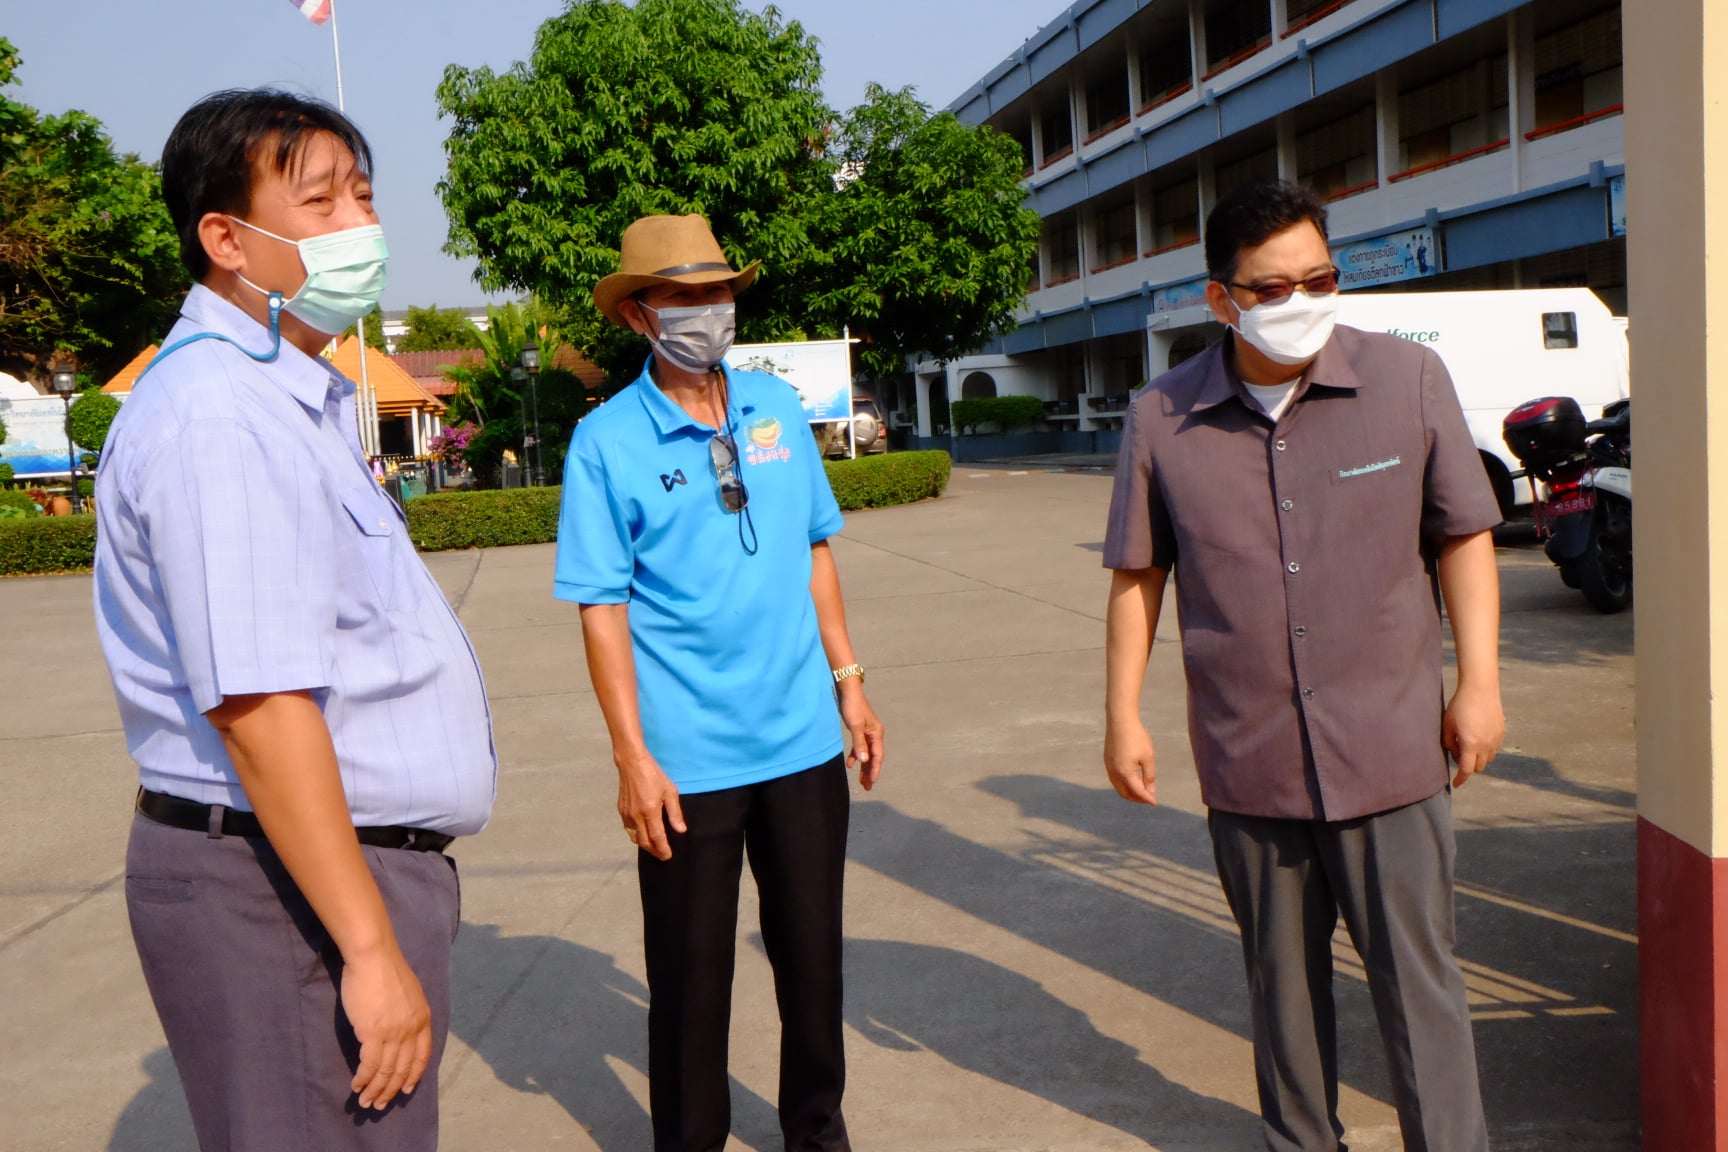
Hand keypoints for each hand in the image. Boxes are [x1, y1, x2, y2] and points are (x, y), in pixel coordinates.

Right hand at [341, 946, 432, 1109]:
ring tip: (366, 1102)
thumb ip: (408, 1013)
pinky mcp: (373, 1033)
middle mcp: (412, 1029)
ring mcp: (394, 1033)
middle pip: (403, 1068)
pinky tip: (357, 1086)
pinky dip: (363, 1079)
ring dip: (375, 1090)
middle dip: (391, 1090)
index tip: (406, 1090)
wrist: (373, 956)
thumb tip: (399, 1030)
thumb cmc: (386, 970)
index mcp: (423, 1018)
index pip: (422, 1056)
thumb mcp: (408, 993)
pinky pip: (369, 1065)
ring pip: (386, 1072)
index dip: (413, 1076)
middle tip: (380, 1105)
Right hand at [617, 751, 685, 860]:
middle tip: (662, 855)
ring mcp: (627, 814)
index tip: (668, 856)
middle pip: (644, 842)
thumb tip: (681, 830)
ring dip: (645, 845)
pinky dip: (636, 835)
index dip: (663, 849)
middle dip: (654, 851)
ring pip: (635, 837)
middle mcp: (636, 816)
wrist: (632, 763)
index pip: (657, 837)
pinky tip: (643, 833)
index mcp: (650, 811)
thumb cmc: (653, 775)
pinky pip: (629, 829)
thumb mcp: (670, 791)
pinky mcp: (621, 811)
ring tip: (654, 847)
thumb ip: (675, 813)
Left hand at [840, 681, 884, 790]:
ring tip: (862, 781)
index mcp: (876, 733)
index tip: (872, 782)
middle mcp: (874, 734)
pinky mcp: (859, 730)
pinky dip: (856, 756)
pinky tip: (851, 764)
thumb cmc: (853, 706)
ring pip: (867, 754)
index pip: (877, 756)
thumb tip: (863, 761)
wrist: (848, 691)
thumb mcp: (855, 726)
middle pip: (874, 757)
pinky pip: (859, 747)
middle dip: (871, 772)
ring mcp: (867, 732)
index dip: (875, 770)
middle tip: (867, 787)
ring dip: (864, 767)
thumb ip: (859, 744)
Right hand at [1105, 718, 1157, 804]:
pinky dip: (1123, 784)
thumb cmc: (1136, 737)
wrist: (1120, 721)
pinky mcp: (1107, 761)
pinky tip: (1131, 780)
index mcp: (1125, 773)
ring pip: (1118, 787)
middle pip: (1124, 793)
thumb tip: (1150, 790)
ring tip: (1141, 791)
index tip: (1155, 802)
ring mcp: (1109, 767)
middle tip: (1148, 799)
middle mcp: (1114, 772)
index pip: (1137, 791)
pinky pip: (1114, 779)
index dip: (1147, 798)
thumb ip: (1149, 775)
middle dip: (1137, 798)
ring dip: (1129, 792)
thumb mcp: (1148, 757)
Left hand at [1443, 681, 1504, 787]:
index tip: (1455, 784)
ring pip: (1488, 759)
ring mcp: (1496, 739)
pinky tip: (1478, 738)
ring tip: (1468, 744)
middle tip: (1458, 754)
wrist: (1480, 689)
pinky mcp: (1501, 732)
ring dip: (1478, 759)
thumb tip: (1454, 754)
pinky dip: (1486, 751)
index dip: (1460, 779)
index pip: (1467, 770)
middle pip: (1478, 767)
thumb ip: (1449, 743)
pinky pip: (1494, 749)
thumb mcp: (1448, 725)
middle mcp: (1486, 745)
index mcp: (1471, 745)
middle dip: (1468, 767)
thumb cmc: (1460, 705)